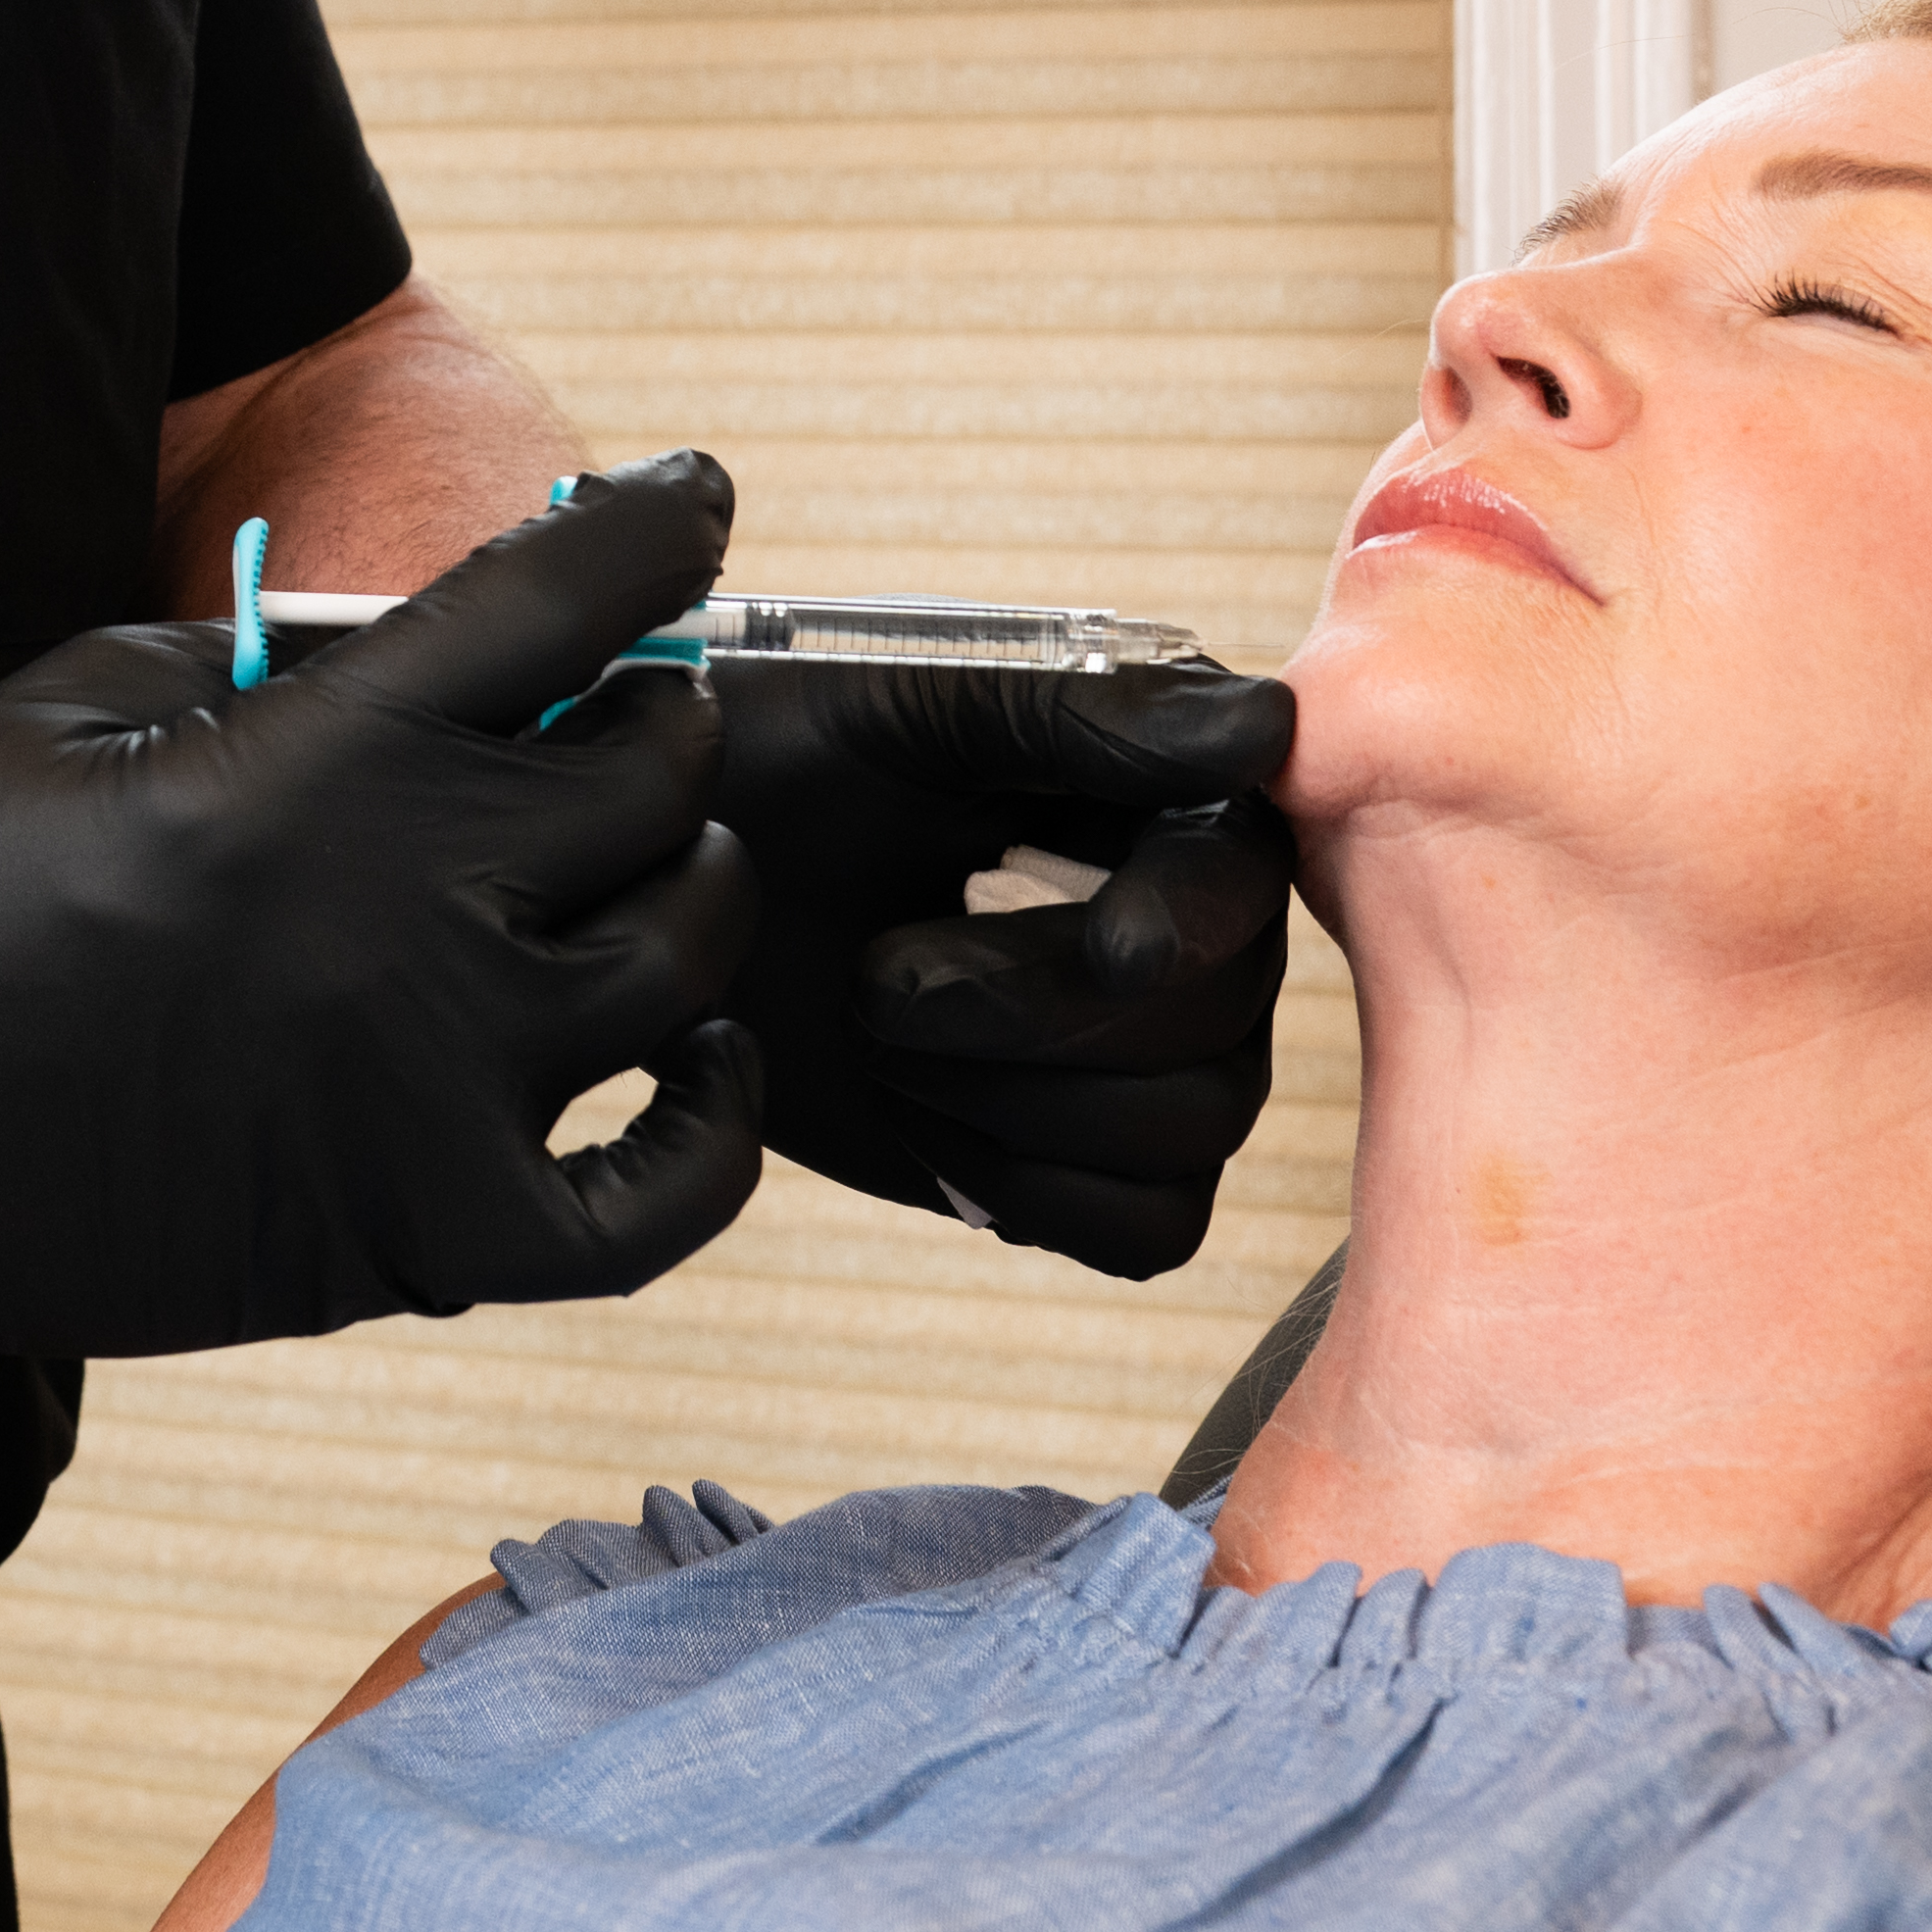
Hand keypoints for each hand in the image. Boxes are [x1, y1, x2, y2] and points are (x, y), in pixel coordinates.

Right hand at [0, 460, 772, 1384]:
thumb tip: (443, 645)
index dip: (661, 526)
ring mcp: (430, 1094)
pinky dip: (711, 1122)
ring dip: (684, 887)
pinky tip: (688, 1056)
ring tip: (632, 866)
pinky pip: (664, 1201)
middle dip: (655, 716)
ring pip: (687, 964)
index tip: (688, 501)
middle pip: (661, 781)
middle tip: (613, 711)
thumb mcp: (84, 692)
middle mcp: (407, 920)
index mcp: (320, 761)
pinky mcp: (422, 1242)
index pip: (574, 598)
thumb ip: (284, 658)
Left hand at [704, 653, 1303, 1277]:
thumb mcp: (906, 702)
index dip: (1194, 922)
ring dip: (1012, 1102)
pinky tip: (923, 1116)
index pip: (1245, 878)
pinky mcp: (1092, 1162)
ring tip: (879, 1033)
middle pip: (1220, 1029)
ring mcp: (1151, 1056)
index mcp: (1165, 795)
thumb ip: (1080, 717)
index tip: (1114, 949)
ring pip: (1189, 1135)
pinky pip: (1148, 1229)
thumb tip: (1267, 730)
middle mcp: (1194, 931)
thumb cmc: (782, 764)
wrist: (664, 900)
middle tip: (877, 981)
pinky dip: (1032, 1189)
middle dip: (1033, 1022)